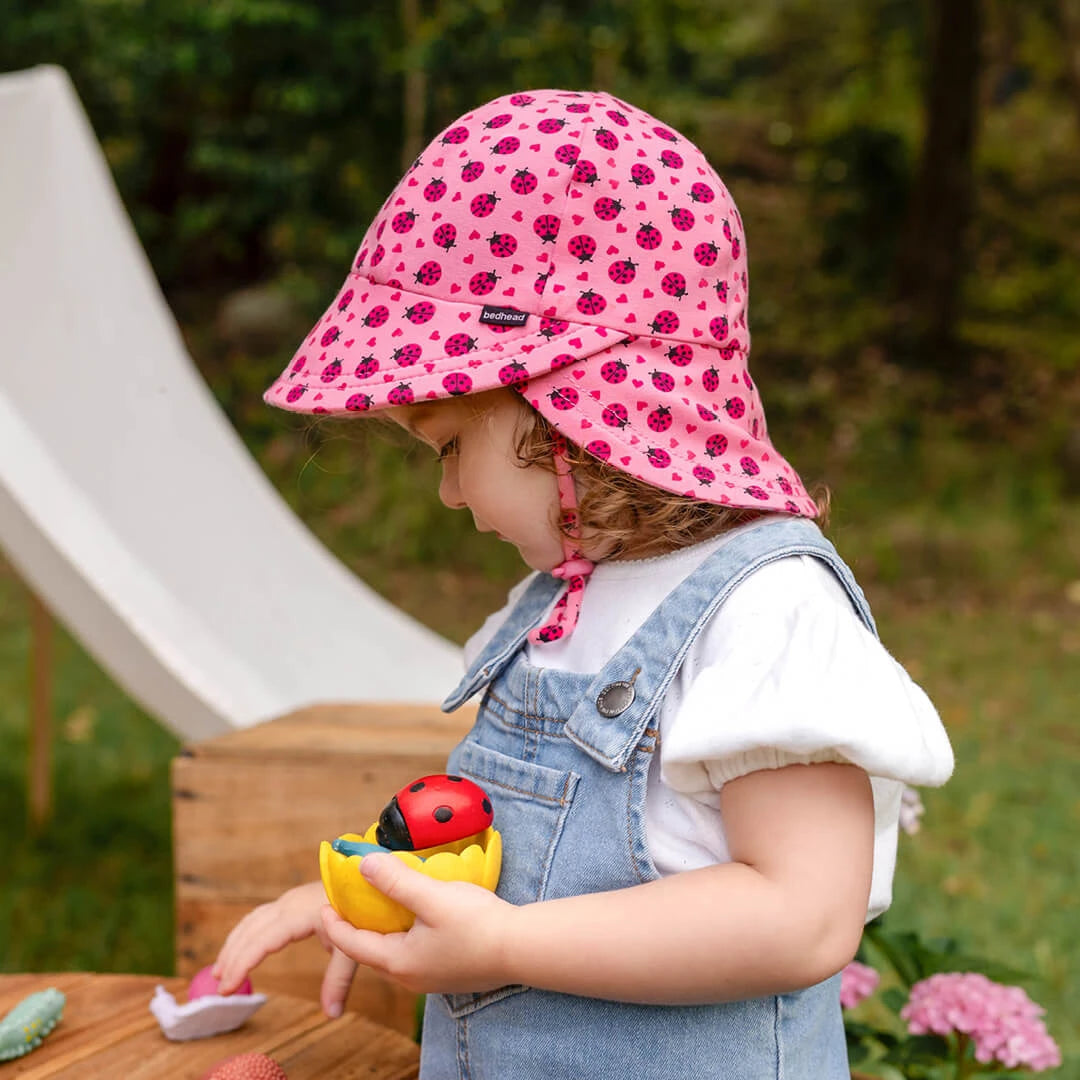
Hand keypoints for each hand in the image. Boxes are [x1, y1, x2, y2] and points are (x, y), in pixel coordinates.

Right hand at [212, 881, 357, 1017]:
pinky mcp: (292, 901)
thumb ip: (339, 980)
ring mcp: (289, 900)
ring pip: (252, 921)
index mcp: (300, 914)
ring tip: (219, 971)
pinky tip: (240, 948)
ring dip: (234, 944)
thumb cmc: (361, 911)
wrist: (368, 881)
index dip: (242, 963)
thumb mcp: (353, 946)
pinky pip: (260, 917)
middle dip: (232, 958)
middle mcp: (289, 903)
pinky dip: (245, 934)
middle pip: (251, 931)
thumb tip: (332, 1014)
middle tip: (219, 988)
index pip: (262, 940)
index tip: (227, 987)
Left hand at [320, 853, 516, 994]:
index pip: (353, 945)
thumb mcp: (431, 896)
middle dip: (356, 928)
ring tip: (381, 907)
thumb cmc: (477, 924)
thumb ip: (396, 881)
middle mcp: (411, 976)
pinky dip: (404, 936)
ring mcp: (431, 977)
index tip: (325, 905)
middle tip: (351, 903)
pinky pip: (414, 954)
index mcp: (399, 961)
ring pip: (394, 953)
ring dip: (382, 932)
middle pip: (372, 951)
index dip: (335, 924)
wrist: (521, 949)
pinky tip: (416, 919)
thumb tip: (364, 864)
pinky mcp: (449, 971)